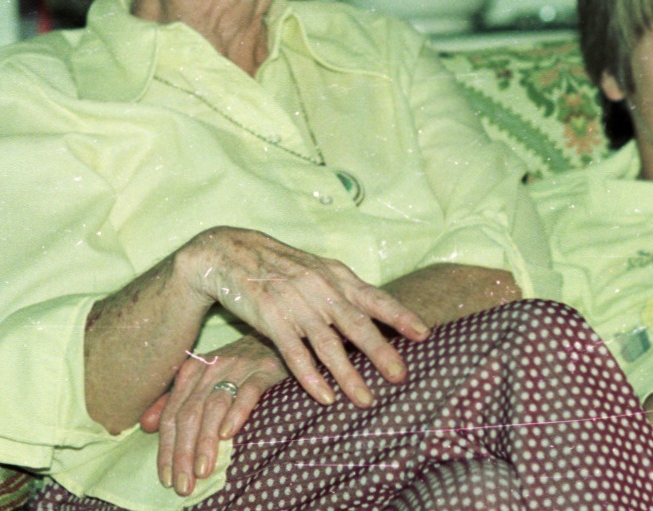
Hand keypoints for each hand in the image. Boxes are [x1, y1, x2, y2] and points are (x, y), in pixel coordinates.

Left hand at [140, 336, 288, 496]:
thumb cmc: (237, 366)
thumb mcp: (202, 378)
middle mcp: (211, 368)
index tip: (166, 478)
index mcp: (191, 371)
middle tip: (183, 484)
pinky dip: (236, 413)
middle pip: (190, 413)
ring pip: (214, 405)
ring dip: (206, 440)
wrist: (276, 338)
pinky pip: (248, 392)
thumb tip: (146, 425)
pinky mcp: (265, 370)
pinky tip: (228, 434)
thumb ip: (174, 401)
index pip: (172, 414)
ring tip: (202, 470)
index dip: (167, 448)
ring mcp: (238, 367)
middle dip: (183, 452)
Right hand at [177, 227, 427, 407]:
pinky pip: (295, 354)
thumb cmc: (279, 266)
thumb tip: (375, 314)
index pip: (374, 297)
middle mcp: (319, 288)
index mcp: (334, 275)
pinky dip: (310, 377)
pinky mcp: (271, 319)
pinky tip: (325, 396)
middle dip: (381, 352)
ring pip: (328, 345)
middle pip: (356, 324)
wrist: (229, 253)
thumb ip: (342, 291)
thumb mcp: (316, 270)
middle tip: (402, 376)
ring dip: (349, 375)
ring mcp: (295, 304)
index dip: (399, 316)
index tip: (424, 333)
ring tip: (367, 399)